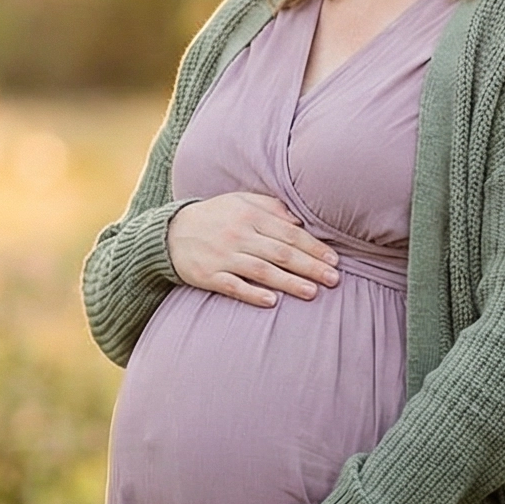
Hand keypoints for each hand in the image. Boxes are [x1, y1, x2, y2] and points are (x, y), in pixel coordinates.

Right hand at [166, 193, 339, 308]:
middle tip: (334, 279)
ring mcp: (223, 256)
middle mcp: (238, 234)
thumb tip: (299, 220)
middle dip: (310, 266)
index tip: (334, 259)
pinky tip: (271, 302)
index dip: (314, 247)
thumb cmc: (214, 216)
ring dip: (289, 282)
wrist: (170, 233)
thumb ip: (270, 207)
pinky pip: (233, 286)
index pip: (290, 233)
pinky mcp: (208, 275)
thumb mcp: (240, 201)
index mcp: (250, 215)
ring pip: (262, 270)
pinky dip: (252, 293)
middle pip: (281, 253)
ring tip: (312, 293)